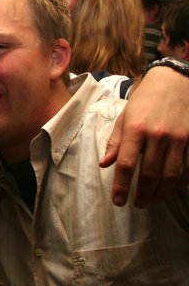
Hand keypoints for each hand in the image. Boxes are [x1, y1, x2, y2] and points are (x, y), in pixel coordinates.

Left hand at [101, 67, 188, 206]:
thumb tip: (104, 164)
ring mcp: (179, 138)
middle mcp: (158, 135)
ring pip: (171, 175)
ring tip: (152, 199)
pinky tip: (173, 187)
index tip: (118, 201)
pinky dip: (181, 181)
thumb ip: (116, 142)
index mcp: (136, 129)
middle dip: (142, 194)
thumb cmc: (145, 99)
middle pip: (150, 174)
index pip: (127, 165)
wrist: (175, 81)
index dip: (122, 186)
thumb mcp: (125, 116)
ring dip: (161, 192)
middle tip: (137, 204)